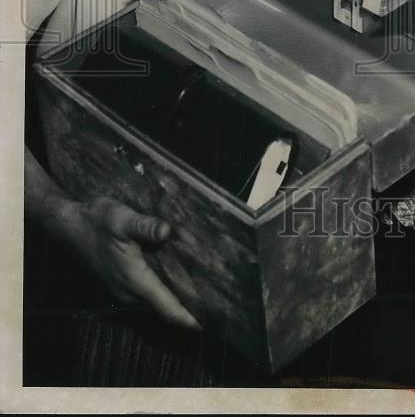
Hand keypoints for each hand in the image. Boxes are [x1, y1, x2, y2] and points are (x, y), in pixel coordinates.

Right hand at [61, 195, 200, 328]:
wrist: (68, 225)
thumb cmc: (97, 221)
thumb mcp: (122, 218)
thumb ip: (145, 226)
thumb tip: (167, 231)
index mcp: (135, 280)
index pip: (167, 308)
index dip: (190, 318)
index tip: (212, 322)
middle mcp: (130, 291)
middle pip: (166, 308)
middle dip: (190, 308)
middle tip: (220, 301)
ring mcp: (124, 289)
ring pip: (158, 301)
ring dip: (179, 299)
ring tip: (208, 291)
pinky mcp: (122, 283)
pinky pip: (150, 294)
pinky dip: (167, 291)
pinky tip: (183, 278)